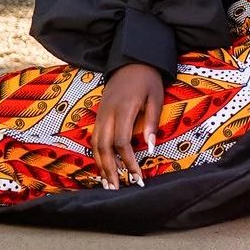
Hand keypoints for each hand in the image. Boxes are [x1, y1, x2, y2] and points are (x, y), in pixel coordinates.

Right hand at [91, 62, 164, 188]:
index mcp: (123, 109)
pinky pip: (94, 138)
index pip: (122, 142)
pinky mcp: (99, 114)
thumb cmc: (147, 79)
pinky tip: (102, 167)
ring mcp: (100, 114)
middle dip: (110, 170)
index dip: (128, 162)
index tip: (137, 177)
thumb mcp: (156, 97)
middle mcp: (108, 113)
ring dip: (100, 165)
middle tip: (117, 190)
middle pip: (104, 147)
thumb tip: (151, 148)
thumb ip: (152, 122)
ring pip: (95, 144)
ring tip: (107, 184)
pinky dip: (97, 154)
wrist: (131, 59)